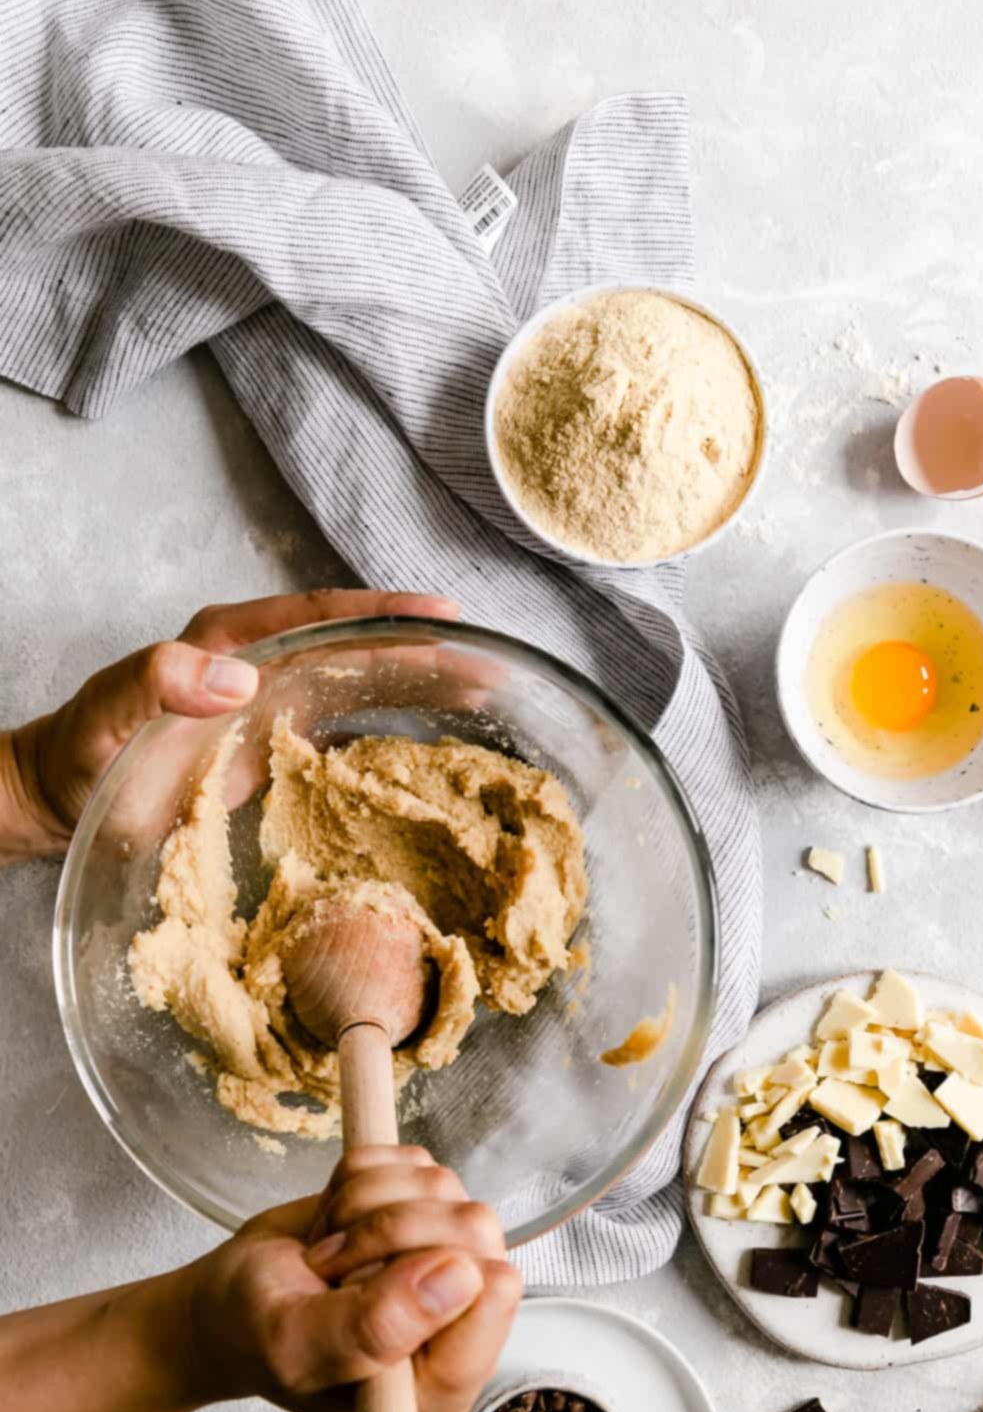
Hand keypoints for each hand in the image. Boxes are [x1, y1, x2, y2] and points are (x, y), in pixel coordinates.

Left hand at [1, 588, 457, 862]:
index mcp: (229, 642)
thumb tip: (237, 677)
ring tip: (483, 688)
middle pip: (358, 643)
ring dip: (421, 682)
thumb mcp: (107, 717)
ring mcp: (273, 699)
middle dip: (425, 647)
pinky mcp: (277, 739)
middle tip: (490, 659)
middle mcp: (261, 660)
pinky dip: (394, 725)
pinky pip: (347, 722)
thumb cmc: (80, 757)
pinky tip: (436, 740)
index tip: (442, 613)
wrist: (63, 799)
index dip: (383, 612)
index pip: (321, 614)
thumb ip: (155, 684)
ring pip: (362, 679)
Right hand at [170, 1144, 520, 1411]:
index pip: (494, 1291)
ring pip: (440, 1185)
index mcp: (442, 1381)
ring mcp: (447, 1256)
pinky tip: (334, 1222)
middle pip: (471, 1226)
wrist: (230, 1297)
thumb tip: (464, 1278)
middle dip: (383, 1232)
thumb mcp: (296, 1345)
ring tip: (328, 1254)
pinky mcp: (424, 1205)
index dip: (418, 1272)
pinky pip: (411, 1159)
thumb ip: (375, 1327)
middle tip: (331, 1271)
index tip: (355, 1292)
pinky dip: (358, 1179)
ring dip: (363, 1206)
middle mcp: (460, 1320)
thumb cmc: (254, 1335)